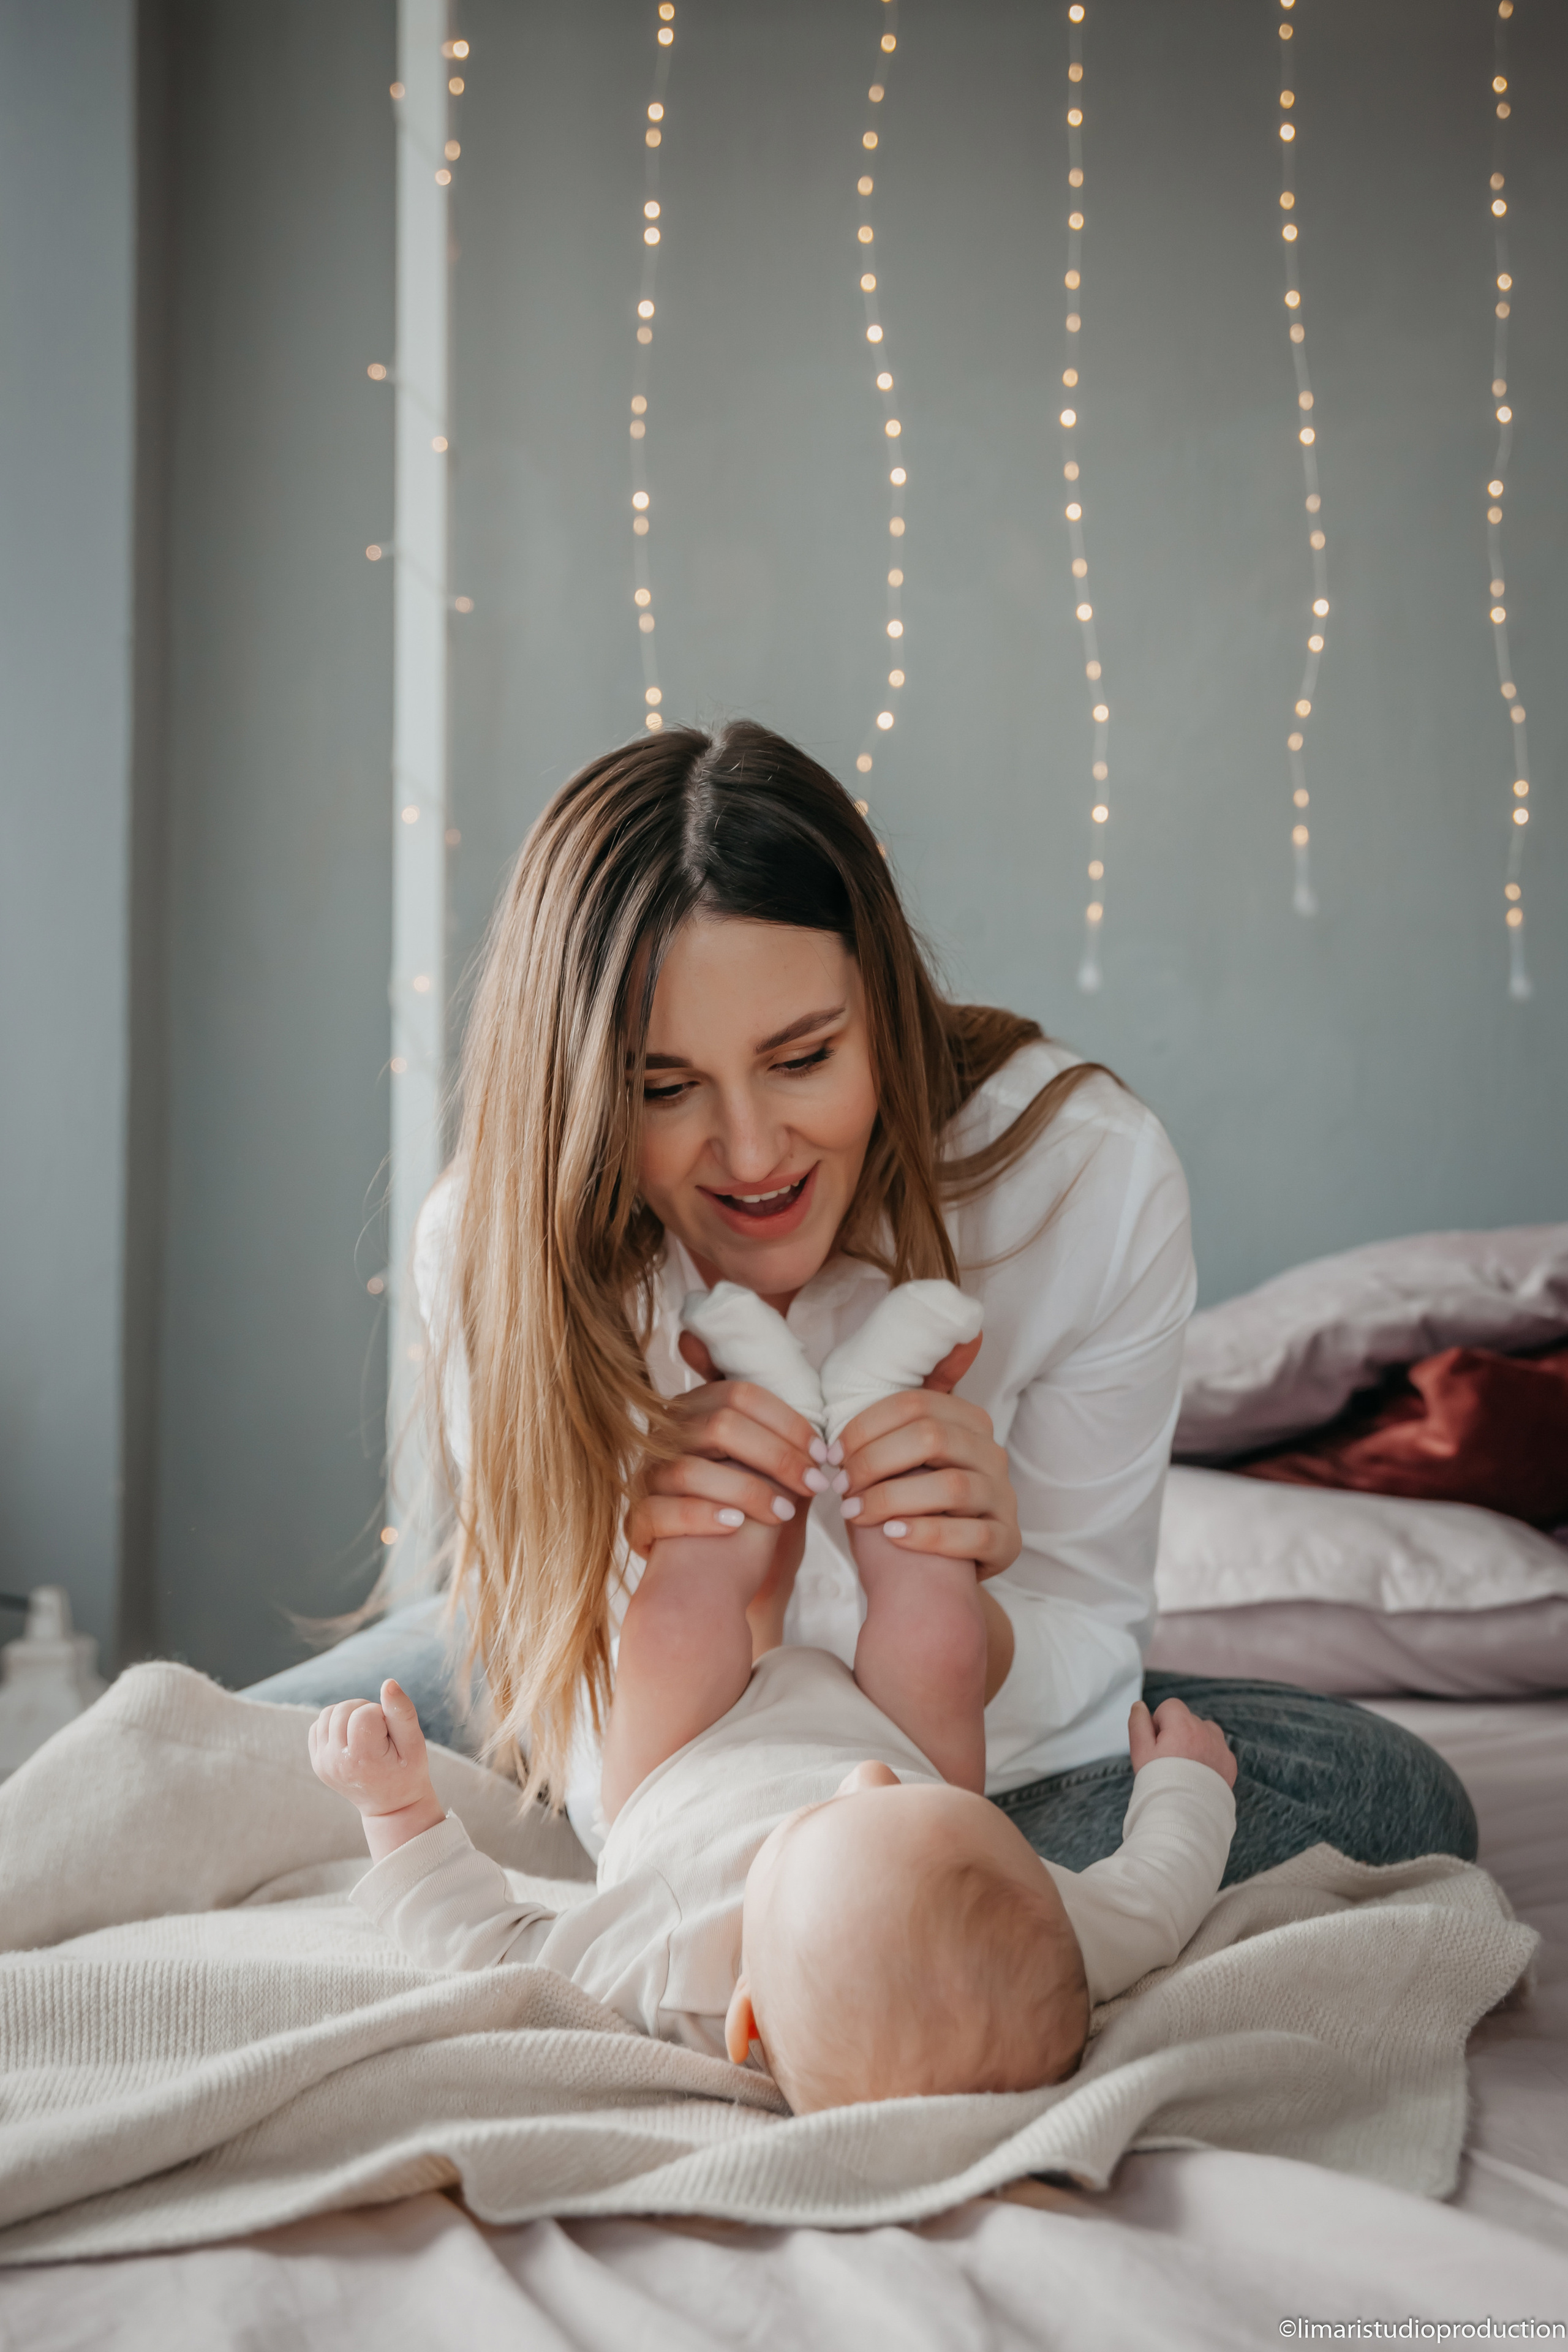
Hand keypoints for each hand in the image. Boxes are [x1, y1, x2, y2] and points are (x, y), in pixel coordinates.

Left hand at [308, 1679, 446, 1858]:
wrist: (391, 1805)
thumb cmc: (408, 1772)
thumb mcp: (414, 1743)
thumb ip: (402, 1712)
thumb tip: (388, 1682)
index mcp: (362, 1759)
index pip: (364, 1713)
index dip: (381, 1715)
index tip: (389, 1734)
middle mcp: (336, 1762)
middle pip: (343, 1710)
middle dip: (364, 1711)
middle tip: (380, 1731)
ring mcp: (323, 1763)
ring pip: (328, 1713)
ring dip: (348, 1714)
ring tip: (366, 1731)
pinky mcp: (317, 1762)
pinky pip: (317, 1726)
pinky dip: (333, 1722)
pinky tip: (351, 1735)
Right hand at [624, 1332, 822, 1555]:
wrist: (716, 1579)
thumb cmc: (749, 1516)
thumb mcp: (768, 1471)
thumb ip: (781, 1436)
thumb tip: (815, 1396)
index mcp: (696, 1411)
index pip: (740, 1394)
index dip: (786, 1422)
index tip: (821, 1453)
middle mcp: (665, 1436)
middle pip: (719, 1426)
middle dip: (776, 1455)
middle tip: (815, 1484)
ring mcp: (646, 1478)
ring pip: (689, 1469)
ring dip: (746, 1490)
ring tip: (785, 1514)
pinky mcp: (637, 1520)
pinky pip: (660, 1511)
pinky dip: (701, 1516)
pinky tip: (735, 1526)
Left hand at [834, 1336, 1022, 1579]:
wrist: (929, 1577)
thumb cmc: (906, 1503)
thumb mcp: (901, 1452)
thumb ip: (901, 1407)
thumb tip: (949, 1335)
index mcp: (967, 1421)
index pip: (915, 1405)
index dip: (866, 1426)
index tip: (833, 1453)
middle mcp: (992, 1454)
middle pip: (932, 1438)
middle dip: (875, 1460)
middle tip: (840, 1485)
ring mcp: (1003, 1499)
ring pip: (952, 1486)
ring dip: (893, 1498)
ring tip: (854, 1513)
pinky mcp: (1007, 1542)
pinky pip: (971, 1535)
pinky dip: (927, 1534)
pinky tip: (893, 1537)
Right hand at [1127, 1697, 1236, 1788]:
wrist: (1185, 1815)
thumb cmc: (1159, 1783)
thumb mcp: (1140, 1752)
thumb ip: (1138, 1724)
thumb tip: (1139, 1705)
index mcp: (1182, 1725)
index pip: (1170, 1706)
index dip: (1160, 1723)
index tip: (1158, 1744)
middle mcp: (1206, 1732)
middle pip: (1188, 1720)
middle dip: (1178, 1732)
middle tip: (1170, 1759)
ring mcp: (1221, 1748)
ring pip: (1206, 1733)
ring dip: (1197, 1741)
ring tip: (1186, 1766)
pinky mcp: (1230, 1764)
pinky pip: (1219, 1750)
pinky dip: (1210, 1757)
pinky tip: (1199, 1775)